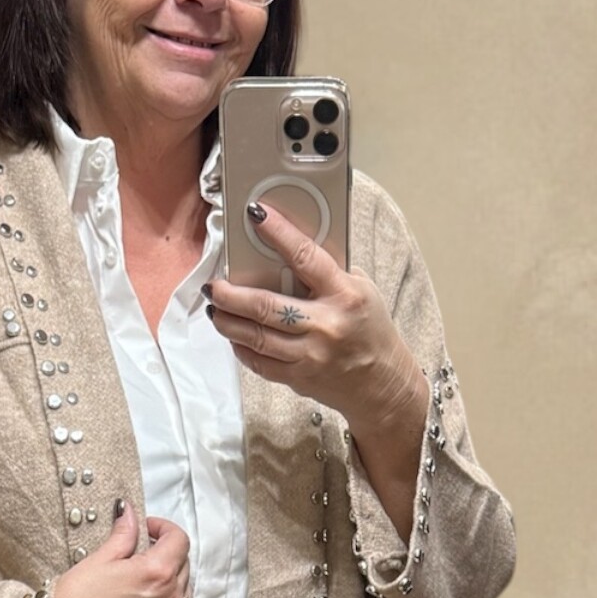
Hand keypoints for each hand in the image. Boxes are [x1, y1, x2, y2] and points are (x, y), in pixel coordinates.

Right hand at [49, 500, 192, 597]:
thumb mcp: (99, 560)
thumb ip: (123, 535)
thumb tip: (129, 513)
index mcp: (157, 572)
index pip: (179, 540)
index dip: (163, 528)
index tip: (148, 530)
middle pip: (183, 565)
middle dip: (166, 553)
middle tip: (141, 554)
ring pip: (184, 593)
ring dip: (170, 582)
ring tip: (143, 583)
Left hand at [206, 200, 429, 541]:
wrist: (381, 383)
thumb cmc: (369, 328)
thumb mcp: (360, 290)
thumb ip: (326, 274)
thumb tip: (285, 249)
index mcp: (345, 294)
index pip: (306, 257)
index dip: (278, 234)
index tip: (255, 214)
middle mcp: (325, 325)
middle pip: (266, 306)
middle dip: (232, 294)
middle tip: (214, 285)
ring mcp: (309, 355)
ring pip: (255, 337)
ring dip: (227, 321)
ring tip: (215, 307)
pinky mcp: (298, 378)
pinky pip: (258, 362)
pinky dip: (241, 346)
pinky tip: (232, 334)